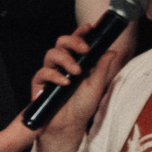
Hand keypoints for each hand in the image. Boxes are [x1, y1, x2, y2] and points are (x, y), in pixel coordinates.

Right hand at [30, 23, 123, 139]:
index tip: (89, 28)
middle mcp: (62, 64)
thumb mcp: (97, 86)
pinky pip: (43, 72)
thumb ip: (102, 68)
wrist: (70, 124)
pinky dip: (55, 75)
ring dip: (65, 59)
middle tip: (84, 49)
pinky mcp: (40, 83)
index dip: (80, 32)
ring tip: (76, 72)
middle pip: (61, 42)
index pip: (76, 42)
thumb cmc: (83, 106)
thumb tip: (112, 51)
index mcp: (77, 62)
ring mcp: (50, 72)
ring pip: (51, 54)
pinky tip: (65, 82)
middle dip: (72, 42)